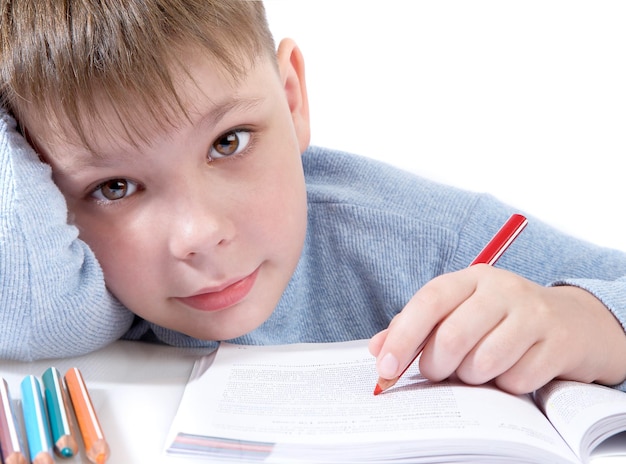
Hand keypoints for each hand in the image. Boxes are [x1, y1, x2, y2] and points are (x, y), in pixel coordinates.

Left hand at [369, 265, 625, 393]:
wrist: (571, 322)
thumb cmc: (499, 319)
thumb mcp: (458, 311)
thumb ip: (416, 327)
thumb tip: (378, 349)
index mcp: (470, 278)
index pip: (429, 301)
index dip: (403, 336)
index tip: (386, 368)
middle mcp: (503, 289)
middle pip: (453, 336)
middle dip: (436, 366)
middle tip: (437, 372)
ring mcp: (533, 314)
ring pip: (484, 362)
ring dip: (472, 377)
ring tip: (476, 368)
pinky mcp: (558, 343)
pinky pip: (516, 379)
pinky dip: (505, 385)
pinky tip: (510, 370)